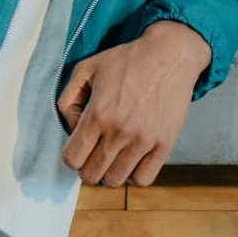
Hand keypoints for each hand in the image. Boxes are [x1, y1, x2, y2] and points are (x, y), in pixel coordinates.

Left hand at [57, 21, 209, 186]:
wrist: (170, 55)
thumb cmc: (128, 60)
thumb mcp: (86, 69)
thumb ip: (67, 100)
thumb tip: (71, 129)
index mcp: (98, 114)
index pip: (72, 159)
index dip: (71, 156)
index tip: (79, 147)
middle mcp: (120, 131)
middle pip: (92, 175)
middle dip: (88, 166)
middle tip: (95, 153)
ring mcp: (144, 141)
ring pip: (116, 180)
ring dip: (110, 172)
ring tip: (114, 156)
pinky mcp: (164, 144)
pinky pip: (143, 179)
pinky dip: (134, 174)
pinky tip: (133, 159)